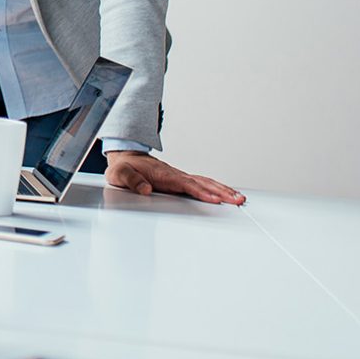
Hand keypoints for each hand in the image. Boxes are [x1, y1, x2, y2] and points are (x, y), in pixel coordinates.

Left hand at [105, 151, 245, 204]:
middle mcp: (175, 175)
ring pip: (205, 183)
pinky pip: (202, 184)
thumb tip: (145, 189)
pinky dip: (216, 189)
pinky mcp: (180, 181)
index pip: (187, 184)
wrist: (125, 158)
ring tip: (239, 198)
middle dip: (221, 192)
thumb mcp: (120, 175)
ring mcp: (179, 177)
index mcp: (163, 175)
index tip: (215, 200)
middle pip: (203, 183)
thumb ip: (132, 181)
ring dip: (223, 190)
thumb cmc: (123, 168)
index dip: (201, 192)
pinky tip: (225, 194)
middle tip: (238, 200)